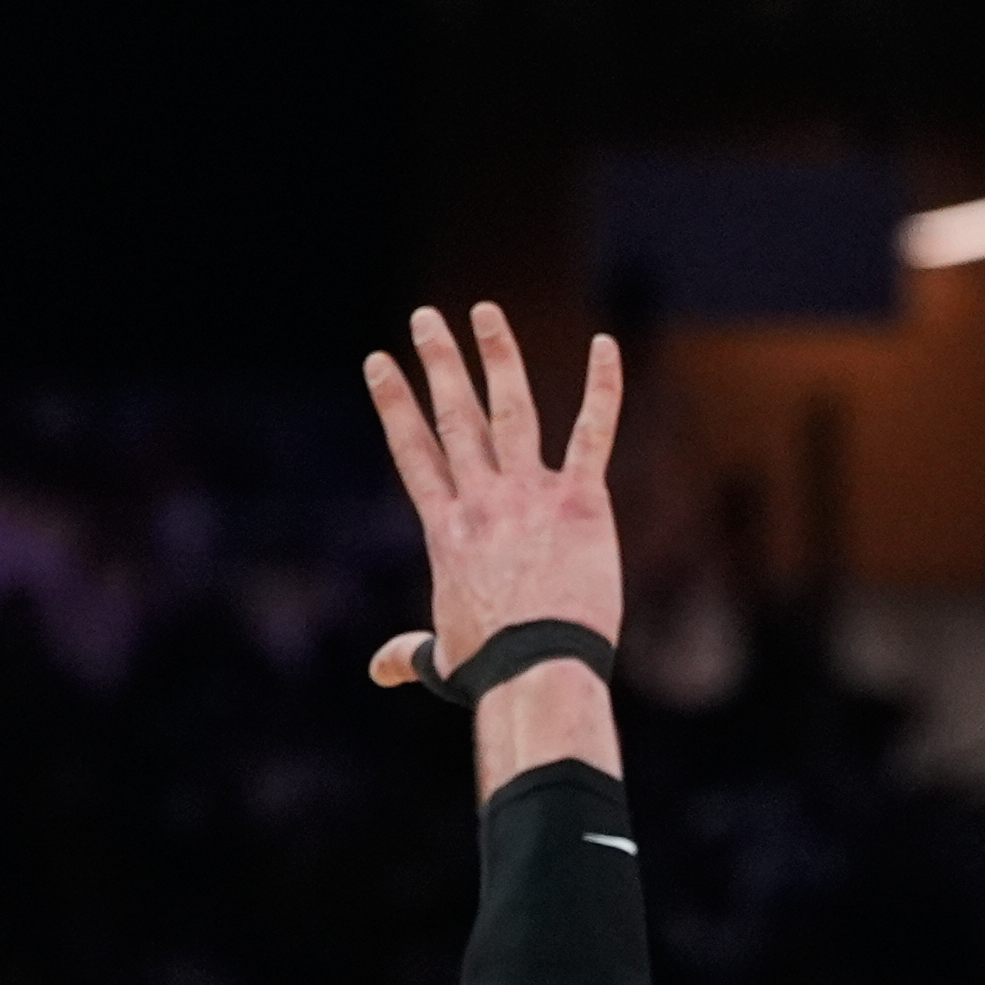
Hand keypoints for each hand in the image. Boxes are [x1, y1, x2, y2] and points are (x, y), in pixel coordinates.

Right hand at [362, 304, 624, 682]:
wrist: (536, 670)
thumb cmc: (491, 672)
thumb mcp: (443, 658)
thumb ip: (411, 653)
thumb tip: (380, 671)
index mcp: (445, 529)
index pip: (413, 452)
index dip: (395, 404)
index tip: (379, 364)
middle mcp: (481, 499)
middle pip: (454, 417)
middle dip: (437, 362)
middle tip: (424, 318)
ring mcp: (529, 495)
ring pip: (509, 408)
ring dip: (496, 356)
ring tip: (484, 312)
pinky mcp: (580, 502)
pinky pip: (593, 432)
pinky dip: (602, 388)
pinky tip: (606, 345)